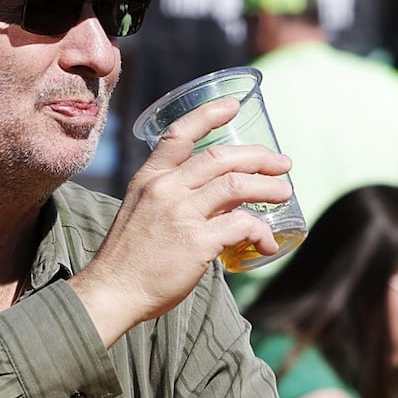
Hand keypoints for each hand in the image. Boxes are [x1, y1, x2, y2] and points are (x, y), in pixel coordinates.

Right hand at [68, 96, 293, 344]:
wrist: (112, 292)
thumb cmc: (129, 259)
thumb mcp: (143, 213)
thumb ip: (176, 199)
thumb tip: (224, 202)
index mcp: (149, 178)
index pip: (179, 135)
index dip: (209, 115)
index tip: (233, 105)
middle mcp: (165, 189)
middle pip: (221, 158)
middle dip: (258, 157)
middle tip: (282, 163)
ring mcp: (181, 214)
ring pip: (237, 186)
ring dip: (268, 188)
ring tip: (285, 193)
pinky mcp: (196, 242)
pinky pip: (242, 226)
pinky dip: (261, 232)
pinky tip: (268, 243)